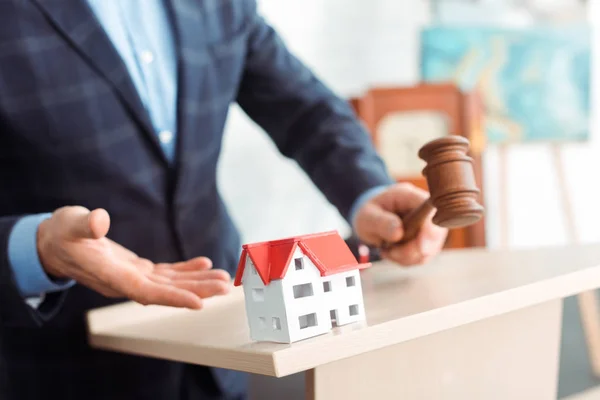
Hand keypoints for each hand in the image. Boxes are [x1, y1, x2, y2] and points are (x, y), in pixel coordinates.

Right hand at [37, 206, 230, 308]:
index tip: (199, 303)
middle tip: (225, 287)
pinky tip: (203, 264)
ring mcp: (131, 276)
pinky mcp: (136, 269)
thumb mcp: (69, 223)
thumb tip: (100, 220)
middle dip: (196, 291)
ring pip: (169, 284)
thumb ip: (84, 224)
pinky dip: (185, 270)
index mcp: (110, 275)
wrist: (53, 243)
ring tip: (222, 279)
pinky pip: (165, 273)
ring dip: (196, 282)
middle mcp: (124, 281)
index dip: (173, 298)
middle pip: (166, 292)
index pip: (146, 292)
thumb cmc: (60, 234)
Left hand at [353, 183, 447, 265]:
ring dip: (405, 256)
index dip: (431, 231)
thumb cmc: (370, 213)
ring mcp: (428, 228)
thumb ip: (381, 222)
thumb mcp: (367, 216)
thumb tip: (398, 233)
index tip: (422, 249)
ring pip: (428, 250)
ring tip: (387, 249)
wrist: (371, 220)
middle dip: (414, 250)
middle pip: (435, 234)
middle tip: (391, 251)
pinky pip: (421, 258)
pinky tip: (392, 252)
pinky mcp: (426, 242)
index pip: (431, 211)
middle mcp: (425, 211)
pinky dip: (404, 260)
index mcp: (410, 196)